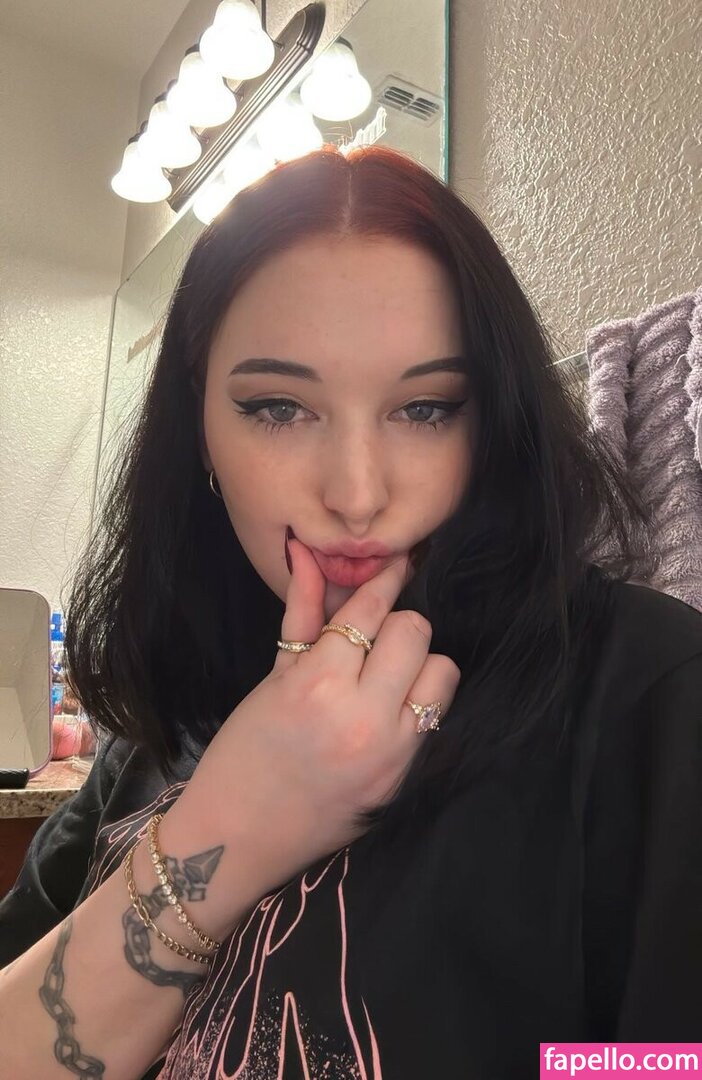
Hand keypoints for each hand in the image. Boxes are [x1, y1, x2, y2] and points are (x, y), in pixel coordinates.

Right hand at [171, 538, 460, 915]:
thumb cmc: (244, 751)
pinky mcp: (404, 778)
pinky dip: (418, 702)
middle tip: (372, 641)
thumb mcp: (272, 677)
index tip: (395, 562)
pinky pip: (435, 716)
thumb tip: (308, 554)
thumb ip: (301, 614)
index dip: (384, 579)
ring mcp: (390, 751)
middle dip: (395, 626)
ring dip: (418, 664)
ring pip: (440, 671)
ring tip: (385, 678)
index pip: (369, 610)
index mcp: (317, 684)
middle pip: (415, 632)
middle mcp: (361, 715)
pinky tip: (388, 710)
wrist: (238, 837)